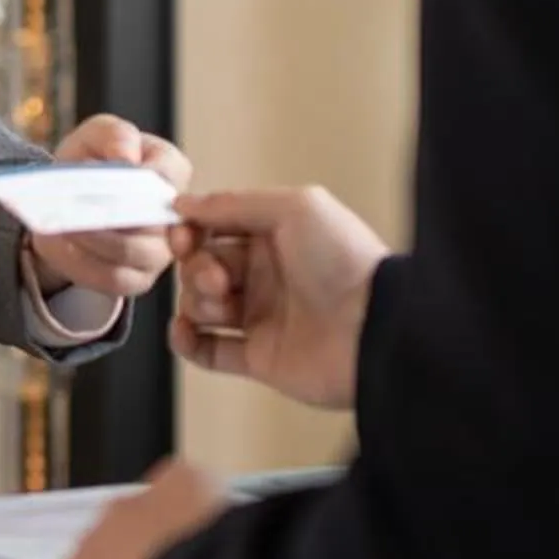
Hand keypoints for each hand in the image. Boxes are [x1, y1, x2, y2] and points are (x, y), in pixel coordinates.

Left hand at [26, 114, 185, 299]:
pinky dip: (78, 262)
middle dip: (111, 214)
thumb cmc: (94, 160)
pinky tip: (53, 245)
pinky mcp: (136, 279)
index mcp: (171, 171)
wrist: (70, 198)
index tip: (117, 172)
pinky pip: (111, 279)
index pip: (170, 174)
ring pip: (129, 253)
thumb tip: (126, 158)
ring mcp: (159, 253)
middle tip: (76, 207)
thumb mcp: (98, 134)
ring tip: (57, 226)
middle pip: (151, 221)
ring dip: (89, 240)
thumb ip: (115, 135)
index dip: (145, 176)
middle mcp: (174, 217)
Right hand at [167, 186, 391, 410]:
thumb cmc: (346, 262)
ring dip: (197, 302)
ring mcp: (260, 316)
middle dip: (197, 269)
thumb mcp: (295, 207)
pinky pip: (207, 349)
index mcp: (274, 237)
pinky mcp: (258, 357)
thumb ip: (235, 202)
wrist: (375, 329)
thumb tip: (185, 204)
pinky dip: (186, 341)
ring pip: (200, 305)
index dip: (191, 232)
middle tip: (219, 279)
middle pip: (202, 266)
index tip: (182, 236)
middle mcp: (265, 275)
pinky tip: (186, 331)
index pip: (214, 228)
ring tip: (223, 305)